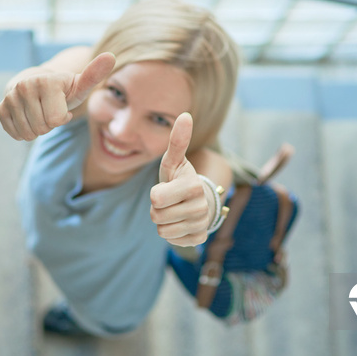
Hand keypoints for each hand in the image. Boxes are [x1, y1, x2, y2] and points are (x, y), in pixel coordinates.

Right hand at [0, 52, 115, 140]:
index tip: (62, 106)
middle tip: (50, 109)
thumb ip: (94, 74)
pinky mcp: (0, 108)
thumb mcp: (80, 84)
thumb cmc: (63, 88)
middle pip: (42, 128)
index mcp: (46, 82)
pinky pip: (15, 134)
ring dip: (37, 129)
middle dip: (49, 124)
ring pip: (28, 134)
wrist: (36, 82)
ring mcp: (10, 97)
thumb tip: (111, 56)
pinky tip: (28, 117)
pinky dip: (24, 131)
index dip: (62, 118)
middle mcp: (24, 87)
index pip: (55, 121)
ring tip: (40, 112)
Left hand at [149, 113, 211, 246]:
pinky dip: (172, 233)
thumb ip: (177, 141)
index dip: (155, 194)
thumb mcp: (175, 161)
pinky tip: (181, 222)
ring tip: (175, 210)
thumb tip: (184, 115)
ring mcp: (201, 225)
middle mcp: (201, 208)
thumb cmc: (180, 179)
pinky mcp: (199, 240)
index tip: (167, 188)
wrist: (199, 201)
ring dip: (163, 221)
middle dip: (158, 209)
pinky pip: (171, 240)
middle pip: (156, 216)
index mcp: (193, 186)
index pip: (155, 198)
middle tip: (170, 201)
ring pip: (162, 230)